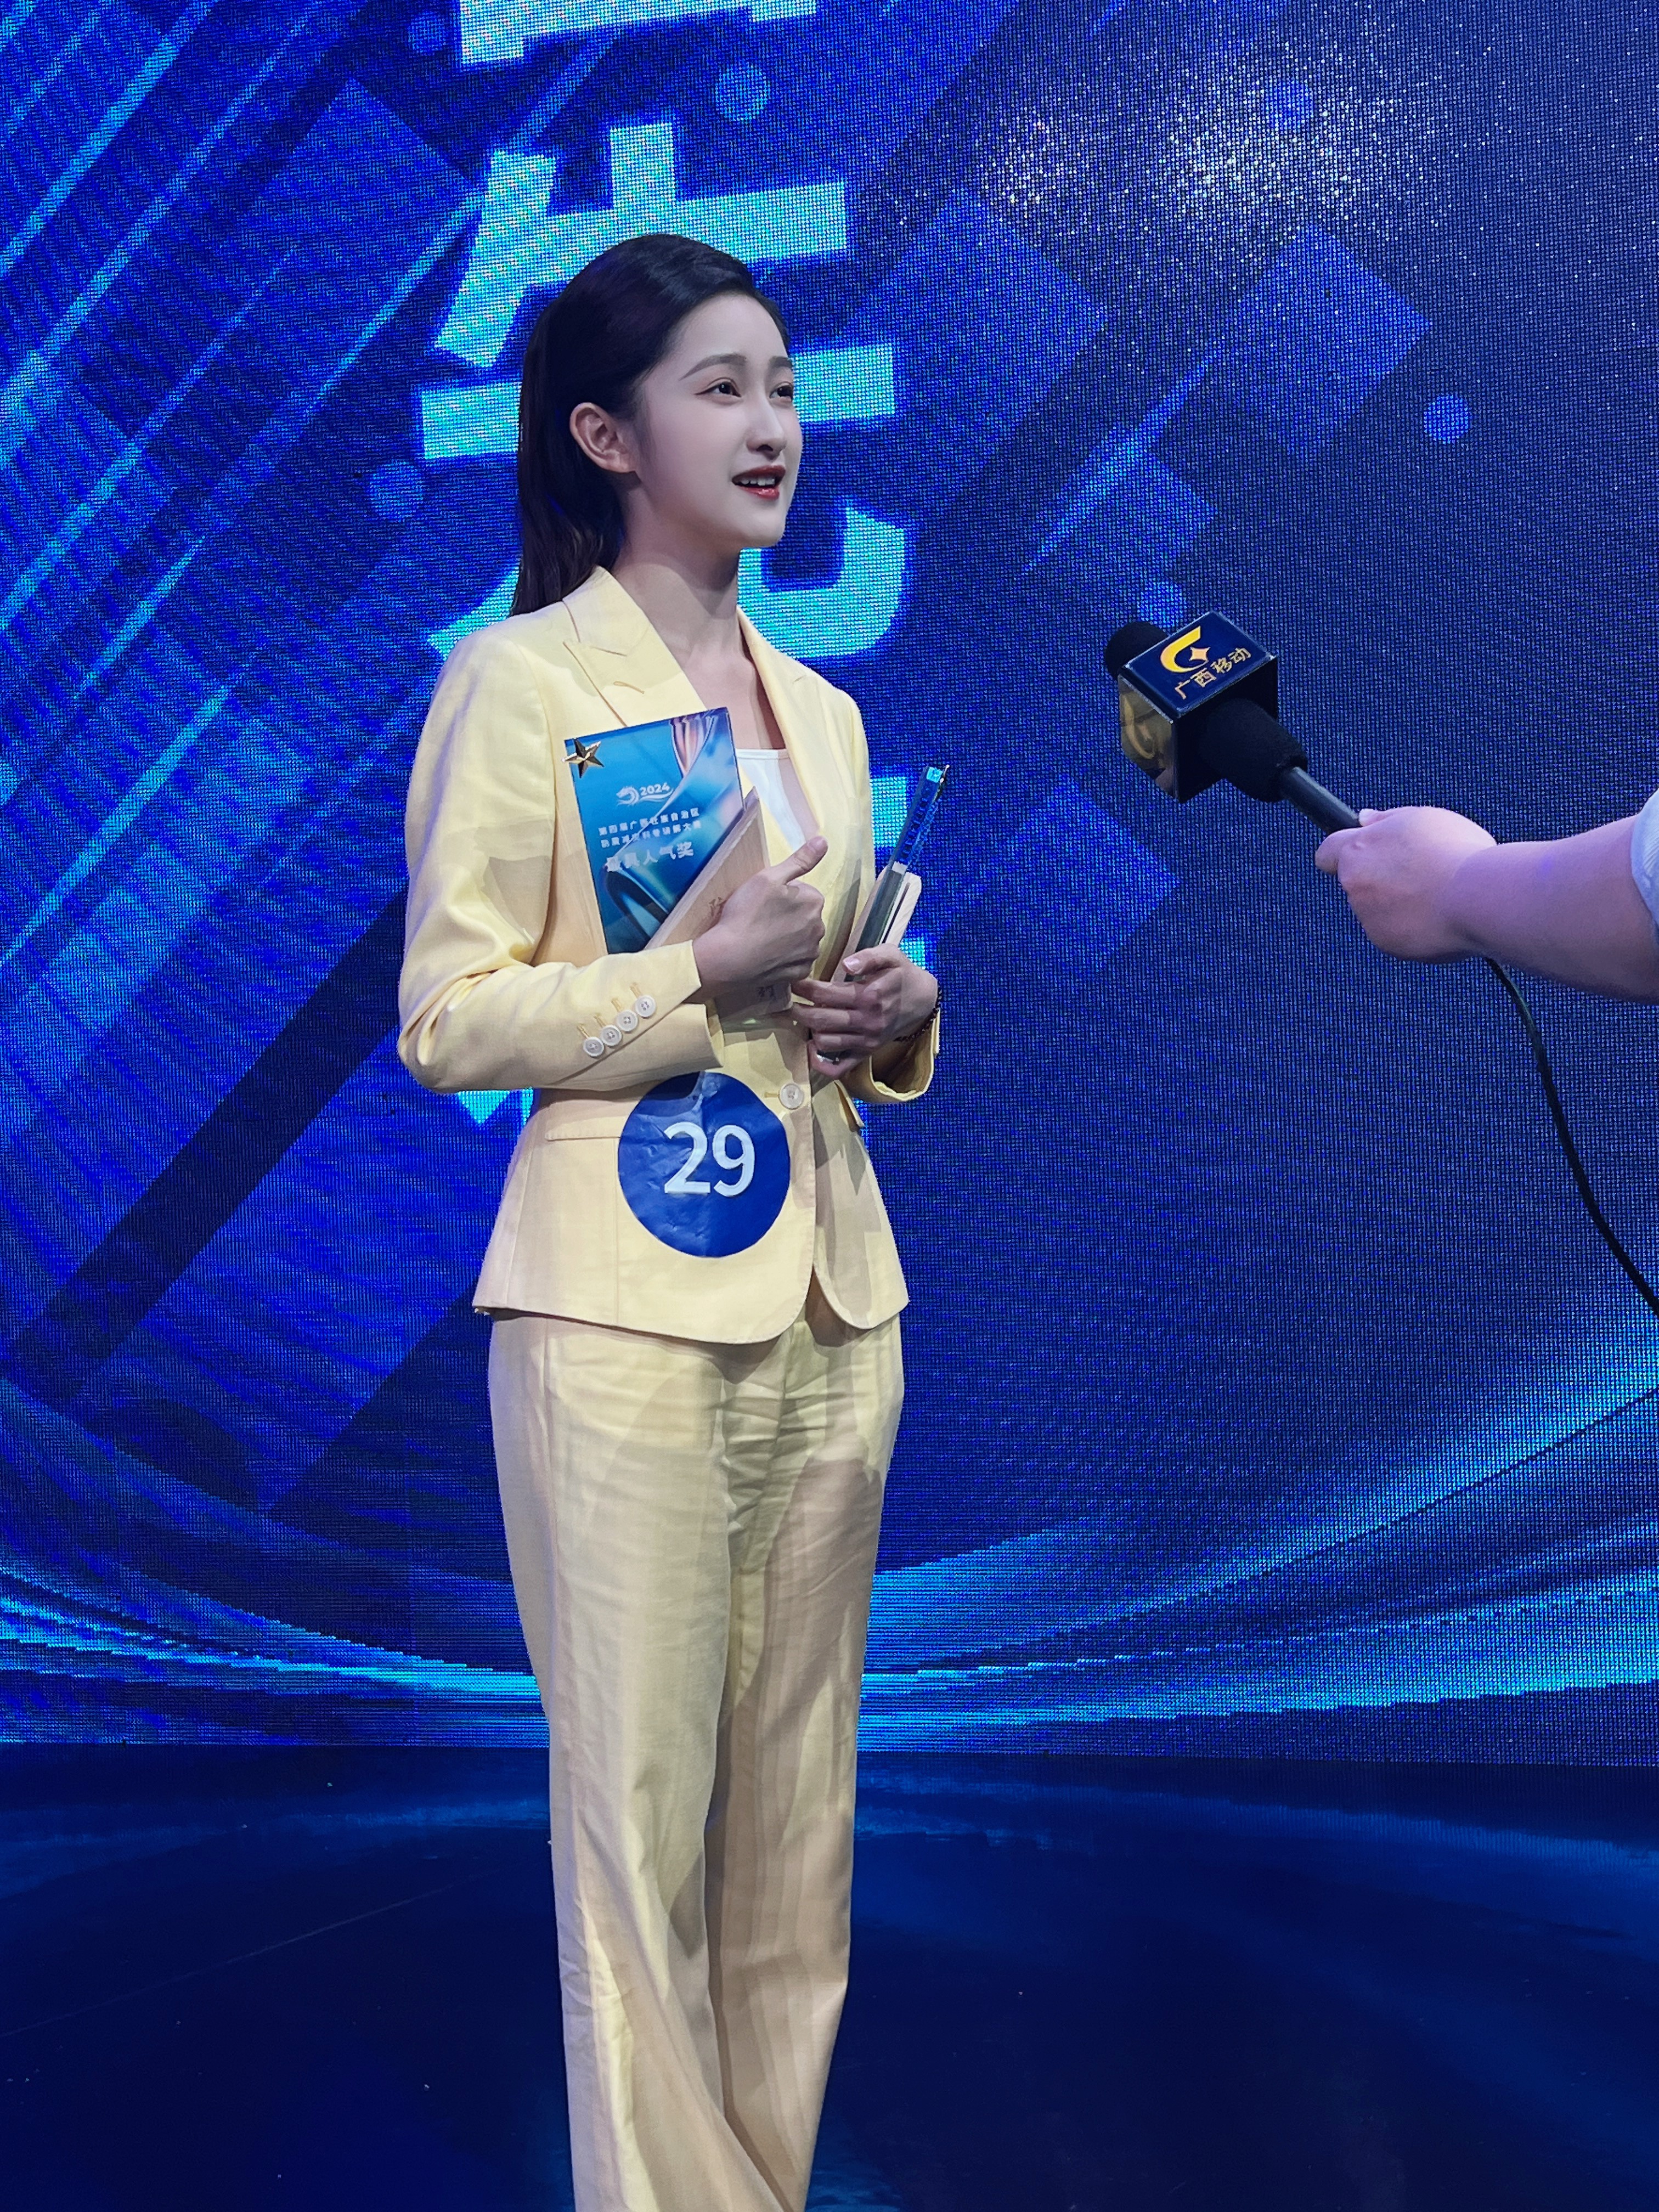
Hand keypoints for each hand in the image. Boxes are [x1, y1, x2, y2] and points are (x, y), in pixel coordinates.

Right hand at [693, 836, 827, 997]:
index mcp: (814, 902)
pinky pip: (795, 960)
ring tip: (762, 936)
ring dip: (787, 936)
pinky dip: (784, 957)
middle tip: (760, 918)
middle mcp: (820, 928)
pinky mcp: (800, 972)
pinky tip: (766, 954)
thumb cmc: (746, 914)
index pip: (803, 891)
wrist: (728, 958)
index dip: (783, 894)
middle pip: (804, 915)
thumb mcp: (768, 877)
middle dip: (788, 914)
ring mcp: (810, 953)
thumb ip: (799, 860)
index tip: (764, 901)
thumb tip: (824, 841)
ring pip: (801, 937)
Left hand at [791, 944, 937, 1078]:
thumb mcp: (891, 955)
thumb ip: (869, 956)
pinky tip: (810, 1047)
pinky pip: (839, 1068)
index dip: (804, 988)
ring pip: (825, 1043)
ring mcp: (866, 1041)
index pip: (826, 994)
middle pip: (820, 1020)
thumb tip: (846, 965)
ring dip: (807, 1031)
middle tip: (784, 1001)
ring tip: (799, 1017)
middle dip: (797, 1010)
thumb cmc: (901, 973)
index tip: (791, 981)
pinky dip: (820, 1063)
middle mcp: (866, 1021)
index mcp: (870, 996)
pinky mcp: (866, 1053)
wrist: (922, 1001)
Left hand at [1314, 806, 1496, 960]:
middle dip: (1380, 877)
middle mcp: (1355, 886)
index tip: (1359, 853)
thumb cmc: (1455, 851)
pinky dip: (1412, 925)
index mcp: (1358, 851)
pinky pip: (1395, 931)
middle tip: (1419, 871)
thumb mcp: (1421, 818)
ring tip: (1438, 893)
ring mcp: (1369, 918)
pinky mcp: (1387, 943)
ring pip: (1378, 908)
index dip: (1341, 852)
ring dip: (1398, 902)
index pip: (1327, 852)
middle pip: (1357, 881)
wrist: (1478, 897)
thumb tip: (1363, 820)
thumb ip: (1386, 820)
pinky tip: (1440, 915)